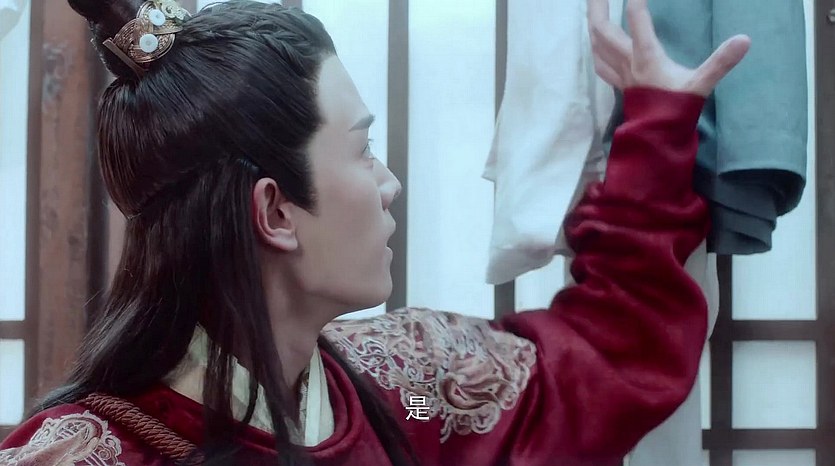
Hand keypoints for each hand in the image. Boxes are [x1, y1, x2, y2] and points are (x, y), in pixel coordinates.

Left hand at [588, 0, 750, 96]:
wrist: (657, 137)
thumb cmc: (678, 110)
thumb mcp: (701, 84)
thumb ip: (721, 62)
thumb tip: (744, 39)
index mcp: (647, 57)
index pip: (637, 20)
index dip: (635, 0)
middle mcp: (628, 61)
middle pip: (603, 29)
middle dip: (598, 6)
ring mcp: (620, 72)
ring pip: (596, 44)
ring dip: (593, 23)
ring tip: (593, 7)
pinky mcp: (619, 83)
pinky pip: (600, 62)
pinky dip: (595, 47)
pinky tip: (595, 43)